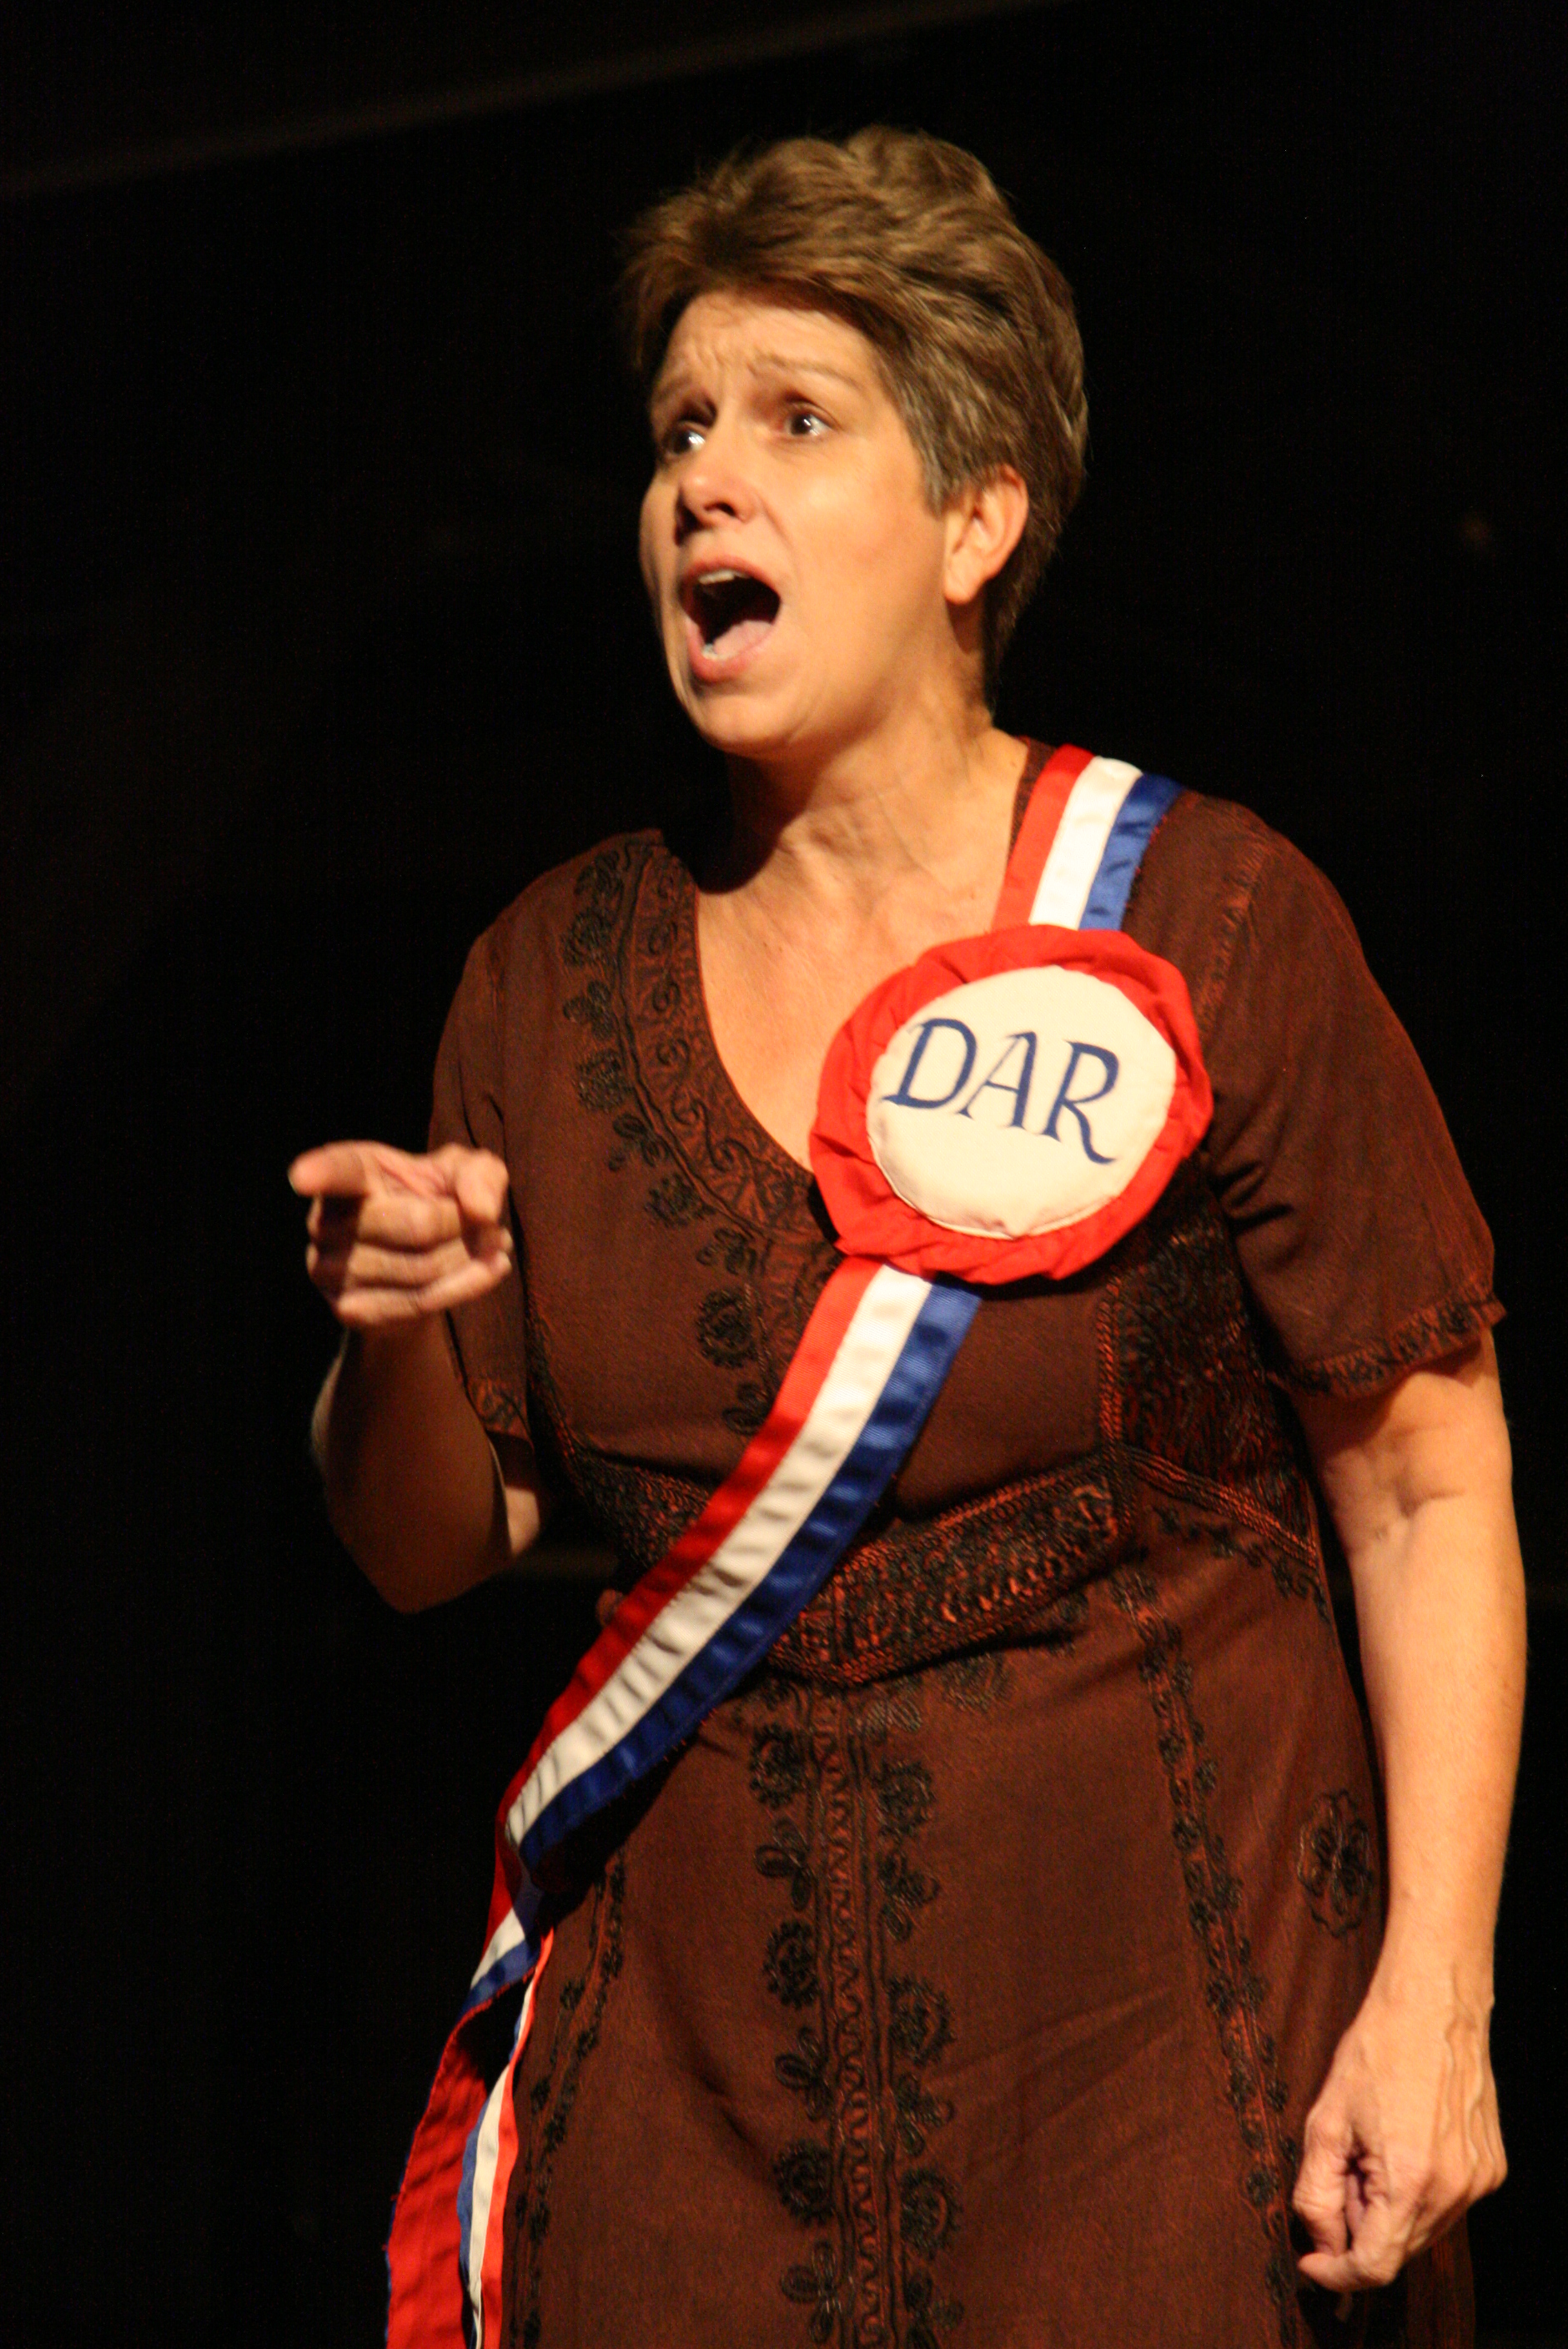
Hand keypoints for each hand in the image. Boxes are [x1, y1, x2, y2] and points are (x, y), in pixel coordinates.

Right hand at [289, 1140, 514, 1325]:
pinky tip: (488, 1271)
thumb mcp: (468, 1176)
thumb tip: (480, 1210)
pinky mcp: (348, 1309)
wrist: (427, 1272)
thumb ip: (480, 1176)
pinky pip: (419, 1301)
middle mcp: (327, 1219)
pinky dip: (466, 1286)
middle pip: (416, 1225)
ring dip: (472, 1258)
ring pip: (422, 1267)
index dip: (318, 1172)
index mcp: (353, 1173)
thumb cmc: (441, 1204)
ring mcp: (329, 1268)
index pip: (337, 1170)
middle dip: (465, 1226)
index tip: (301, 1177)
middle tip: (491, 1224)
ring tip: (490, 1247)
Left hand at [1293, 1968, 1505, 2293]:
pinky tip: (1403, 2143)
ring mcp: (1479, 2181)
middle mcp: (1454, 2192)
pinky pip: (1447, 2203)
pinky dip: (1418, 2192)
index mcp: (1409, 2182)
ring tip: (1373, 2150)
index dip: (1336, 2273)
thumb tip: (1322, 2246)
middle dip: (1360, 2230)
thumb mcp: (1325, 2121)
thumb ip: (1316, 2194)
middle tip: (1342, 2174)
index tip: (1310, 2261)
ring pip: (1424, 2230)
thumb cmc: (1376, 2052)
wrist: (1434, 2005)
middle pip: (1399, 2250)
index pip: (1374, 2267)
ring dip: (1390, 2210)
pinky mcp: (1491, 2168)